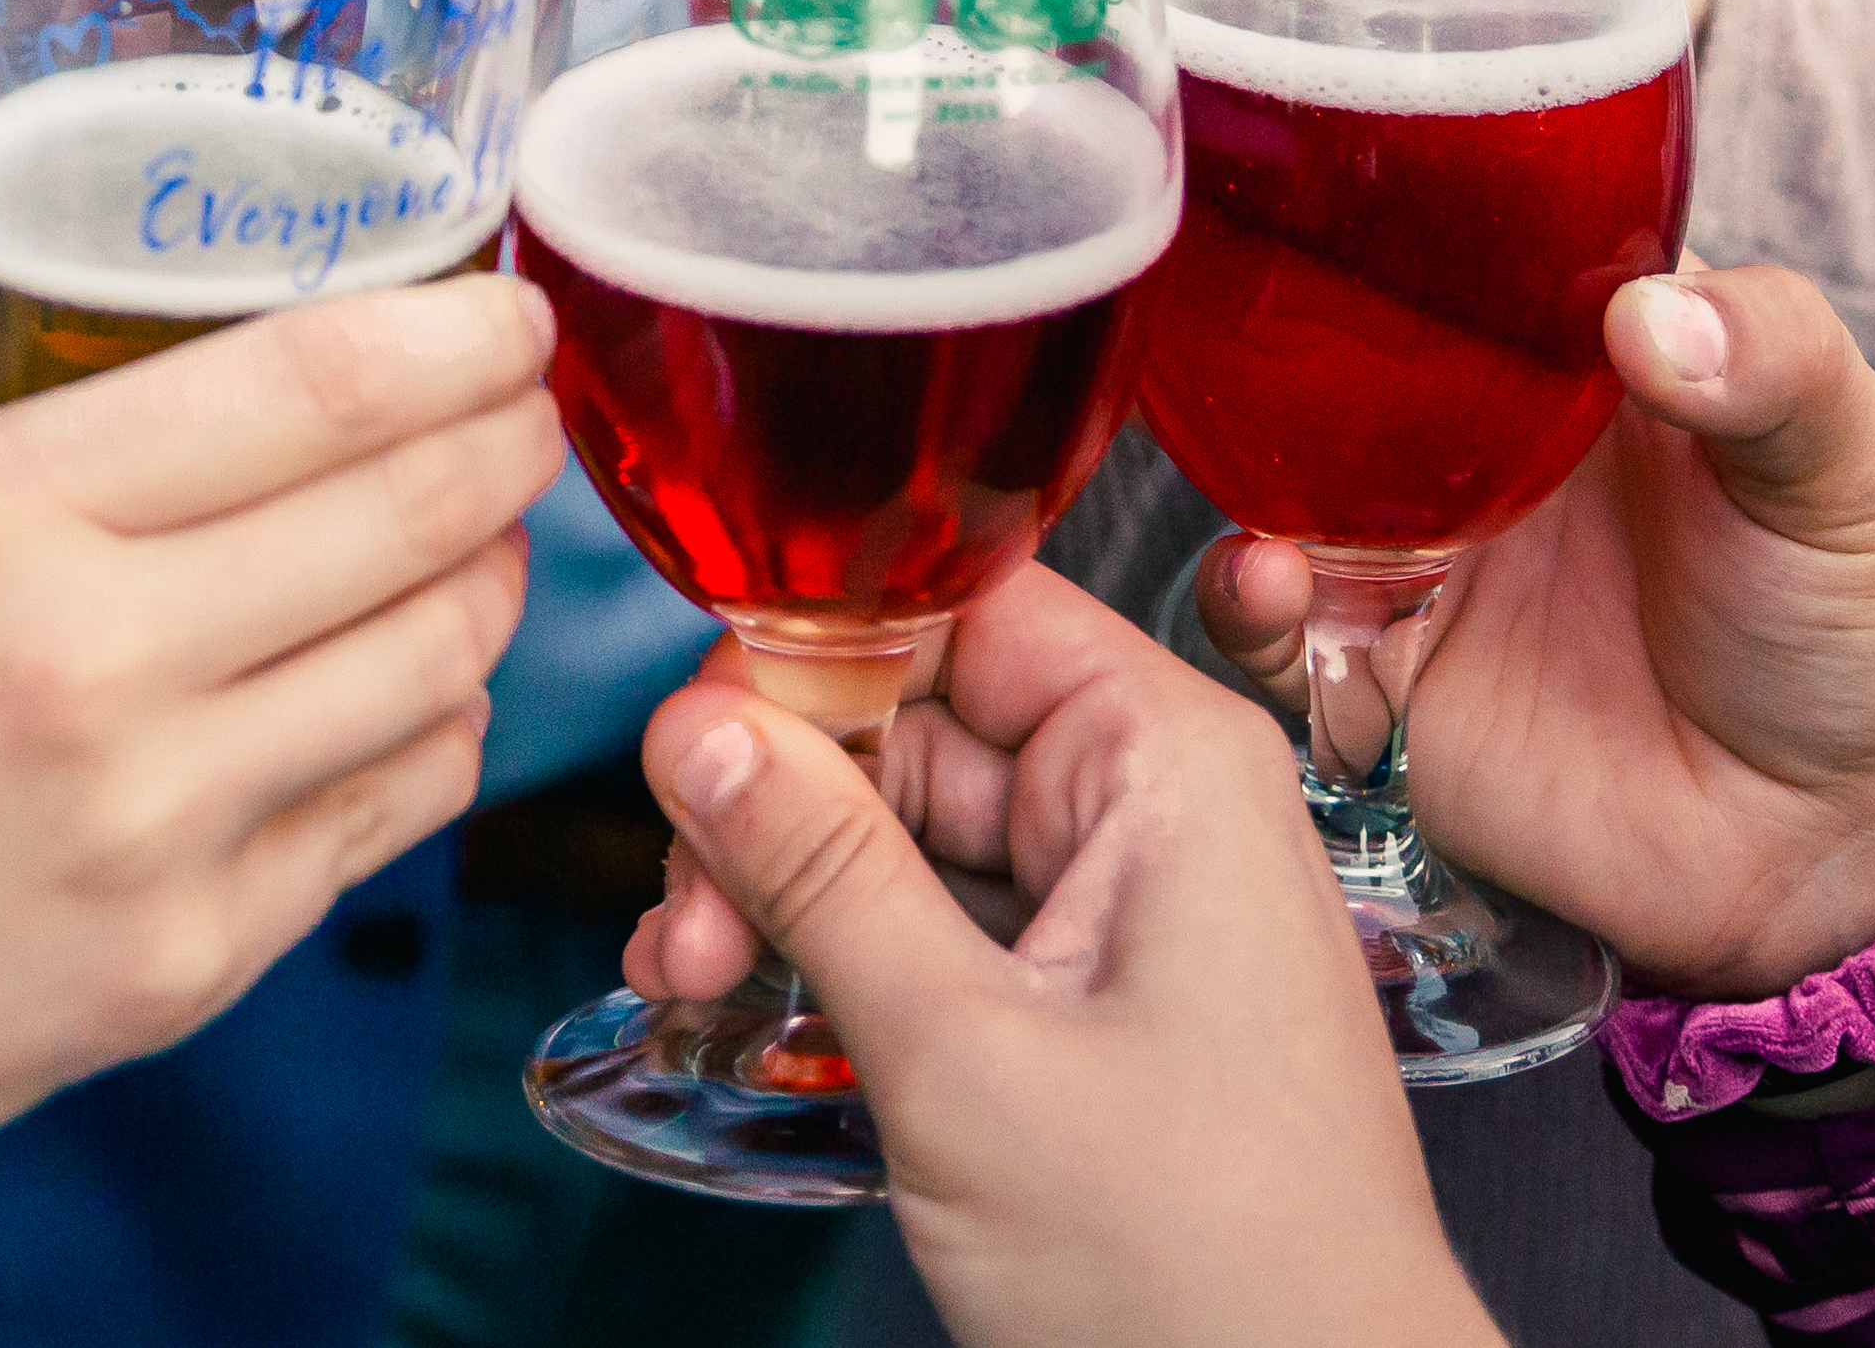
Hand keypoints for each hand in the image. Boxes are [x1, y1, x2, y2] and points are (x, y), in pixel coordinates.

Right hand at [0, 271, 559, 1243]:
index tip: (500, 301)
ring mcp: (161, 827)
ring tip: (469, 533)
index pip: (313, 384)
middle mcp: (98, 664)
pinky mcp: (191, 961)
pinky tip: (401, 682)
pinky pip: (391, 807)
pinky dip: (431, 723)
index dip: (453, 329)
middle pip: (414, 509)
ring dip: (487, 576)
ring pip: (437, 658)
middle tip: (520, 398)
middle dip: (507, 433)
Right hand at [621, 570, 1493, 1347]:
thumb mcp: (966, 1055)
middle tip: (673, 910)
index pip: (963, 607)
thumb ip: (821, 874)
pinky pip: (942, 930)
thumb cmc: (1202, 1267)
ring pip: (909, 837)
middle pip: (915, 726)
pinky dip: (841, 961)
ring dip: (785, 892)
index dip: (812, 648)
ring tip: (688, 976)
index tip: (692, 730)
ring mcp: (1125, 910)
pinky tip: (744, 1004)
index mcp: (1165, 761)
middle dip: (773, 803)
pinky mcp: (1092, 1004)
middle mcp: (1153, 808)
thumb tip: (698, 724)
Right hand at [1199, 263, 1874, 998]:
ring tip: (1256, 476)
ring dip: (1242, 466)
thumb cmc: (1851, 632)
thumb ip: (1774, 366)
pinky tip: (1267, 581)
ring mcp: (1425, 561)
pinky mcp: (1389, 685)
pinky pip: (1280, 636)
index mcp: (1583, 361)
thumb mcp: (1846, 468)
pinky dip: (1244, 606)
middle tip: (1242, 307)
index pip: (1470, 250)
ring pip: (1284, 483)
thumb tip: (1644, 315)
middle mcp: (1482, 447)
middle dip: (1278, 328)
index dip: (1404, 203)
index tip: (1338, 168)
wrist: (1829, 855)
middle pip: (1347, 358)